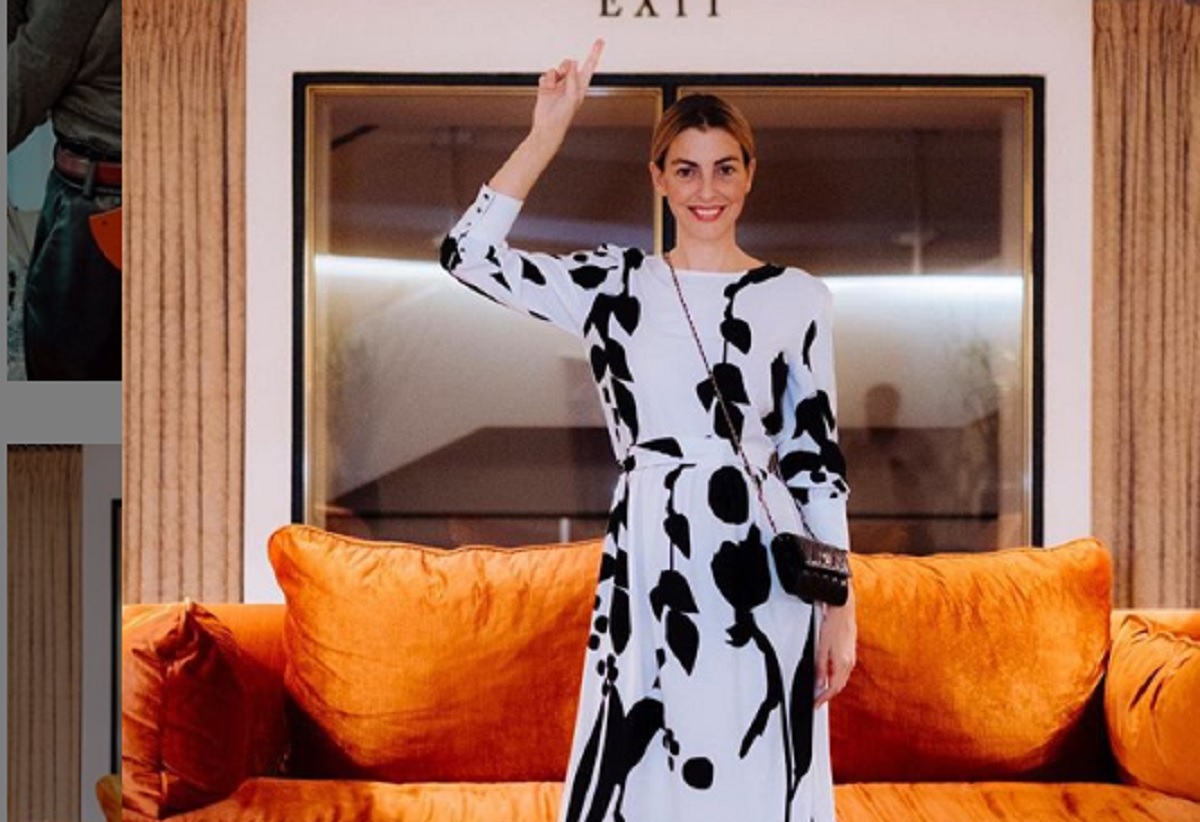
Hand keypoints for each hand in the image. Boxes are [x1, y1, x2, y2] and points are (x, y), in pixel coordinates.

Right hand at [531, 39, 604, 142]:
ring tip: (552, 86)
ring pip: (556, 68)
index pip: (589, 66)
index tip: (600, 41)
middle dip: (565, 65)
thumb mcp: (572, 97)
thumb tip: (574, 62)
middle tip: (562, 72)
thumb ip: (573, 79)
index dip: (595, 53)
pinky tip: (545, 89)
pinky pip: (545, 75)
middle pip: (569, 63)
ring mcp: (558, 85)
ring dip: (553, 75)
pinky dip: (545, 80)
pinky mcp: (546, 87)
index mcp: (581, 86)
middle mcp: (570, 84)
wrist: (547, 126)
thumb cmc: (563, 116)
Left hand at [814, 588, 856, 707]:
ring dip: (832, 685)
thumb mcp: (821, 647)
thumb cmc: (833, 625)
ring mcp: (851, 657)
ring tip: (821, 690)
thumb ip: (820, 667)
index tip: (816, 704)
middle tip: (817, 700)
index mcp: (842, 664)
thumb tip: (819, 683)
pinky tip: (829, 674)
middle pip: (839, 685)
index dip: (823, 698)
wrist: (843, 610)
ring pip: (841, 678)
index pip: (833, 688)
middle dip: (828, 694)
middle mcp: (849, 663)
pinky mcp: (850, 652)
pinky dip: (836, 676)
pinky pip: (843, 670)